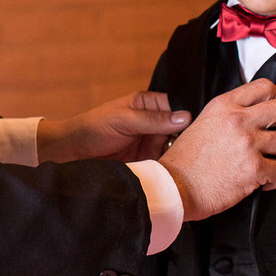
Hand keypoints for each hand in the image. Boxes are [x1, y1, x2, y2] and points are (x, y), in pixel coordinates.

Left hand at [37, 91, 190, 162]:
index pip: (177, 107)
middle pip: (181, 129)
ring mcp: (152, 142)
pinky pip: (166, 163)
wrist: (73, 153)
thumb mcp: (124, 120)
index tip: (202, 128)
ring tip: (193, 162)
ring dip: (182, 154)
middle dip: (190, 137)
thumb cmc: (93, 128)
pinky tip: (179, 171)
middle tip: (201, 148)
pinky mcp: (149, 161)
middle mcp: (154, 122)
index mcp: (148, 104)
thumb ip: (153, 120)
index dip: (189, 117)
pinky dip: (172, 167)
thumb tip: (185, 116)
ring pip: (176, 147)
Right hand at [159, 79, 275, 221]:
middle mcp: (237, 120)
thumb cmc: (186, 160)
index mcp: (225, 105)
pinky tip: (266, 182)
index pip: (266, 87)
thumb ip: (230, 114)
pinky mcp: (253, 169)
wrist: (174, 186)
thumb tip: (257, 117)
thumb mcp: (204, 122)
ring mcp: (247, 143)